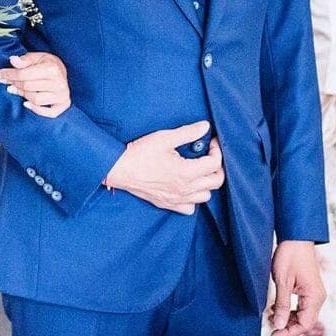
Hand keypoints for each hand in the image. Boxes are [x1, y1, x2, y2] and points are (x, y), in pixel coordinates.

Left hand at [0, 52, 69, 117]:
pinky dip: (37, 110)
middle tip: (5, 82)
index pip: (23, 74)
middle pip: (27, 87)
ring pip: (35, 99)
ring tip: (16, 90)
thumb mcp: (38, 57)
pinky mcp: (63, 105)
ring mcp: (62, 95)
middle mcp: (59, 83)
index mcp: (52, 69)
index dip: (8, 75)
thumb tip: (13, 60)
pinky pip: (49, 113)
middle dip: (13, 84)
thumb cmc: (49, 64)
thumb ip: (25, 59)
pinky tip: (27, 104)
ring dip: (23, 95)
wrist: (63, 71)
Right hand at [102, 121, 223, 214]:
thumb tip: (205, 127)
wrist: (119, 169)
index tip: (210, 142)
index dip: (217, 150)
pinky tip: (187, 187)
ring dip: (206, 183)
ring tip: (199, 171)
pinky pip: (190, 208)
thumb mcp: (164, 138)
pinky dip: (193, 199)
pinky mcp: (168, 204)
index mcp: (186, 172)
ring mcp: (177, 199)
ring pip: (205, 196)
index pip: (214, 164)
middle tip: (209, 155)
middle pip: (216, 182)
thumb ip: (187, 132)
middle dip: (217, 167)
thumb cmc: (140, 153)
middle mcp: (185, 189)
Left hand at [269, 240, 325, 335]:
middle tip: (269, 325)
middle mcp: (317, 298)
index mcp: (314, 297)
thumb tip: (278, 325)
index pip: (305, 324)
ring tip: (270, 315)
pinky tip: (275, 307)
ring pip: (302, 315)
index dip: (289, 332)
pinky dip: (288, 310)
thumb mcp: (282, 282)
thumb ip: (281, 304)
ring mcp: (314, 294)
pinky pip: (300, 307)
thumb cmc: (290, 256)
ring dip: (287, 318)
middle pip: (305, 322)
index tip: (273, 334)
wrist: (296, 238)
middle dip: (287, 326)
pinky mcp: (308, 290)